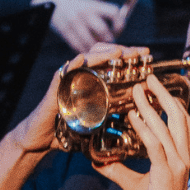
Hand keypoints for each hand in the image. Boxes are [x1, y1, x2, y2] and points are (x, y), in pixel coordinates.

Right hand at [6, 43, 148, 155]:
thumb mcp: (97, 122)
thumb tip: (139, 117)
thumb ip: (114, 117)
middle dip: (122, 50)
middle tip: (141, 52)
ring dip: (103, 53)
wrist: (41, 140)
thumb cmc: (68, 132)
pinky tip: (83, 59)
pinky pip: (64, 70)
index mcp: (93, 81)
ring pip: (86, 57)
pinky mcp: (55, 86)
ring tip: (119, 52)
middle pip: (102, 53)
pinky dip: (74, 63)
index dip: (130, 56)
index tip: (148, 56)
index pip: (113, 61)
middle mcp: (81, 75)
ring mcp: (68, 78)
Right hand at [34, 0, 126, 51]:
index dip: (119, 24)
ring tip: (98, 49)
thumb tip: (117, 33)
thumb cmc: (77, 6)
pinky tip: (87, 51)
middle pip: (103, 30)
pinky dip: (84, 51)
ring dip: (96, 49)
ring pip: (90, 42)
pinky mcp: (65, 31)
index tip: (117, 30)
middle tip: (108, 43)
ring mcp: (74, 22)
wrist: (53, 2)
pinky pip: (78, 46)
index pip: (113, 12)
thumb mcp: (91, 4)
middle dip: (108, 40)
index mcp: (94, 5)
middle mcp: (85, 12)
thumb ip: (103, 15)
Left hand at [94, 73, 189, 189]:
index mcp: (178, 157)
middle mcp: (181, 157)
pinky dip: (144, 128)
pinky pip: (155, 145)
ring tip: (137, 91)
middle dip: (164, 95)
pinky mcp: (166, 173)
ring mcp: (176, 164)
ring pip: (166, 126)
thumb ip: (119, 171)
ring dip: (150, 106)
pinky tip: (132, 116)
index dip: (169, 102)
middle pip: (178, 117)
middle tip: (147, 79)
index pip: (180, 123)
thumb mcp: (134, 186)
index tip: (155, 88)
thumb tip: (99, 161)